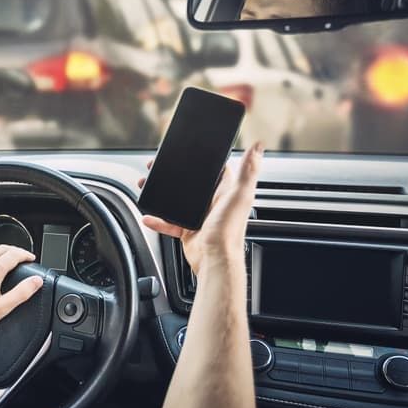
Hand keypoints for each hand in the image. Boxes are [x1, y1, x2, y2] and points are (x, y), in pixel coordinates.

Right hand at [139, 143, 262, 273]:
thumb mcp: (240, 195)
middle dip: (176, 176)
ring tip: (149, 186)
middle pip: (192, 184)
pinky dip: (158, 220)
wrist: (215, 260)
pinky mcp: (187, 231)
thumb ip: (248, 171)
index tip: (190, 150)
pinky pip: (169, 223)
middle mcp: (213, 203)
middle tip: (159, 167)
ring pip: (178, 202)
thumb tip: (258, 147)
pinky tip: (148, 215)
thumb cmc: (229, 231)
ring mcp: (199, 217)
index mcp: (227, 192)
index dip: (203, 159)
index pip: (216, 170)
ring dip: (163, 195)